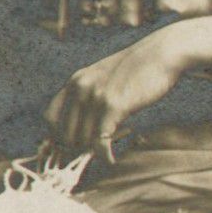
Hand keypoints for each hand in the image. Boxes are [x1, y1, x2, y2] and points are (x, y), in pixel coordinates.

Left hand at [44, 31, 184, 160]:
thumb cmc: (137, 70)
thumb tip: (81, 129)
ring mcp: (95, 96)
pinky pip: (100, 142)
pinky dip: (104, 156)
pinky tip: (111, 159)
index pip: (50, 117)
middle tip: (95, 153)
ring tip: (107, 153)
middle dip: (78, 148)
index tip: (69, 147)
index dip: (56, 136)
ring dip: (94, 153)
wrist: (161, 54)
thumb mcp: (104, 77)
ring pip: (83, 140)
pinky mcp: (113, 106)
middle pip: (66, 134)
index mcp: (75, 81)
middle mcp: (80, 88)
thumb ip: (89, 96)